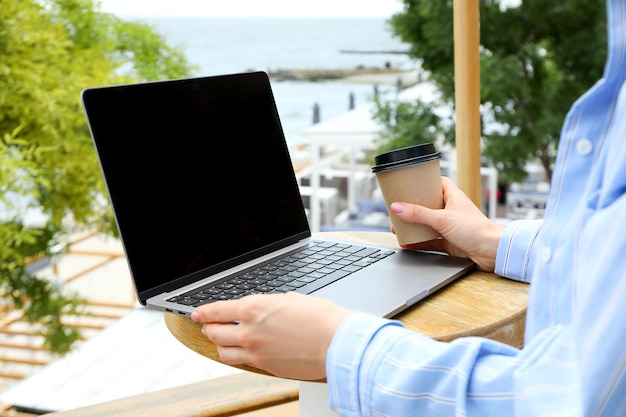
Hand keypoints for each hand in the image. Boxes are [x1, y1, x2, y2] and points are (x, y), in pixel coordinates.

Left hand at [191, 292, 350, 379]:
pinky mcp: (266, 368)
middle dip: (209, 328)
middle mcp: (249, 332)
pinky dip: (239, 356)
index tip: (196, 313)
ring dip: (220, 345)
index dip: (202, 312)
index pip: (216, 311)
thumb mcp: (289, 298)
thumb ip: (267, 304)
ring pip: (224, 353)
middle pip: (214, 333)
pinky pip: (243, 363)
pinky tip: (244, 351)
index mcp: (253, 308)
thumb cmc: (320, 317)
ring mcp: (256, 353)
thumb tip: (260, 310)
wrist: (337, 343)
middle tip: (208, 325)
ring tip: (223, 340)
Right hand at [390, 176, 503, 271]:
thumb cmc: (475, 230)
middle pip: (429, 205)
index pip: (439, 183)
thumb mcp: (441, 219)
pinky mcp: (450, 242)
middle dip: (413, 208)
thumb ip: (418, 214)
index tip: (410, 183)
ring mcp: (451, 227)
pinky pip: (431, 241)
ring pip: (428, 224)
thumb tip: (397, 207)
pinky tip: (408, 244)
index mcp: (453, 197)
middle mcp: (452, 210)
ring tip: (399, 228)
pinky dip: (419, 243)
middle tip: (398, 208)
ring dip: (415, 227)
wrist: (492, 252)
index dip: (425, 182)